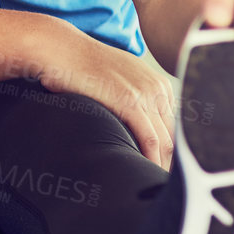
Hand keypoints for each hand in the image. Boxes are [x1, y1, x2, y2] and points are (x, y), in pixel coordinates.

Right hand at [27, 20, 175, 169]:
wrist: (59, 49)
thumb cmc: (78, 66)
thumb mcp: (113, 77)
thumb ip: (128, 95)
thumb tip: (128, 123)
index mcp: (157, 82)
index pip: (174, 125)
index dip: (173, 150)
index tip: (165, 169)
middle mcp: (157, 86)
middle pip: (175, 134)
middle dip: (173, 161)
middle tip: (164, 184)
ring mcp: (145, 93)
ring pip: (166, 140)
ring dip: (164, 165)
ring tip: (157, 185)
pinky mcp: (130, 102)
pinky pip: (149, 138)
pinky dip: (151, 158)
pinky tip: (147, 172)